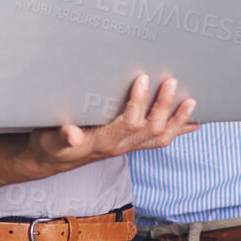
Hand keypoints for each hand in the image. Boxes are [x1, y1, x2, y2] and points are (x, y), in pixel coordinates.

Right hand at [25, 75, 198, 170]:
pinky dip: (177, 131)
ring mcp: (127, 148)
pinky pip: (158, 141)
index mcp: (103, 142)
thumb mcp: (49, 140)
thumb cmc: (50, 146)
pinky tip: (191, 124)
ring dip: (177, 120)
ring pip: (160, 137)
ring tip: (191, 101)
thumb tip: (71, 134)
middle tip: (172, 82)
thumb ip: (61, 136)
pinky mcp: (128, 145)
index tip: (143, 79)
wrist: (50, 161)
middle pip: (152, 129)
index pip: (130, 123)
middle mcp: (119, 147)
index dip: (139, 102)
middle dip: (164, 106)